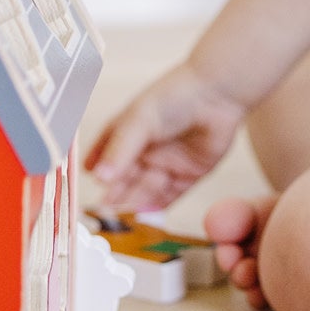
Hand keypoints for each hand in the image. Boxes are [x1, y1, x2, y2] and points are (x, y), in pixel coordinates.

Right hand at [82, 62, 247, 212]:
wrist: (217, 94)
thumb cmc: (175, 96)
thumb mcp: (140, 120)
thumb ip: (120, 150)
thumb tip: (99, 177)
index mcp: (128, 131)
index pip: (107, 156)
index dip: (99, 171)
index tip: (92, 188)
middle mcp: (146, 149)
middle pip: (127, 177)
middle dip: (116, 193)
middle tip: (106, 210)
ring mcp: (167, 162)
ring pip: (147, 189)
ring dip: (135, 202)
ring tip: (124, 216)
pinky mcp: (189, 173)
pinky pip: (171, 195)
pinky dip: (158, 205)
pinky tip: (147, 214)